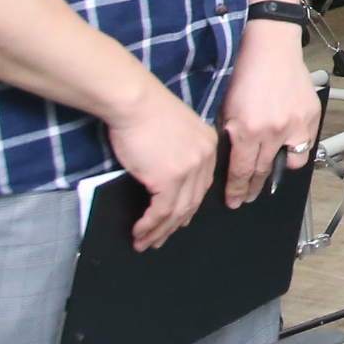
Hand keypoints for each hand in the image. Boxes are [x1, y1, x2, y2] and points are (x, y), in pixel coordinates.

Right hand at [106, 82, 218, 251]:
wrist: (134, 101)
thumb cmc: (145, 111)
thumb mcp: (173, 131)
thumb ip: (178, 152)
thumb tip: (165, 177)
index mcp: (209, 145)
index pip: (201, 185)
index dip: (188, 207)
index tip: (177, 221)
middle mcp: (205, 158)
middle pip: (192, 202)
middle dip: (174, 225)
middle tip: (158, 240)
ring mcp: (190, 169)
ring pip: (177, 212)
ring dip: (159, 232)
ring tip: (145, 243)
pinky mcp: (170, 178)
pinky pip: (161, 211)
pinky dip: (150, 226)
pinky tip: (139, 233)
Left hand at [218, 28, 321, 207]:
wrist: (271, 49)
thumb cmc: (245, 74)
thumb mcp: (226, 109)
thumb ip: (230, 137)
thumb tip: (230, 161)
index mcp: (247, 129)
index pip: (242, 171)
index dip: (237, 190)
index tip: (235, 200)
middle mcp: (273, 131)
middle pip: (264, 171)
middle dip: (254, 187)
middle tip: (248, 196)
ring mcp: (295, 124)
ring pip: (291, 163)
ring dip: (279, 170)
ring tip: (271, 169)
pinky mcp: (311, 116)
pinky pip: (306, 143)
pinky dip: (296, 147)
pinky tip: (287, 144)